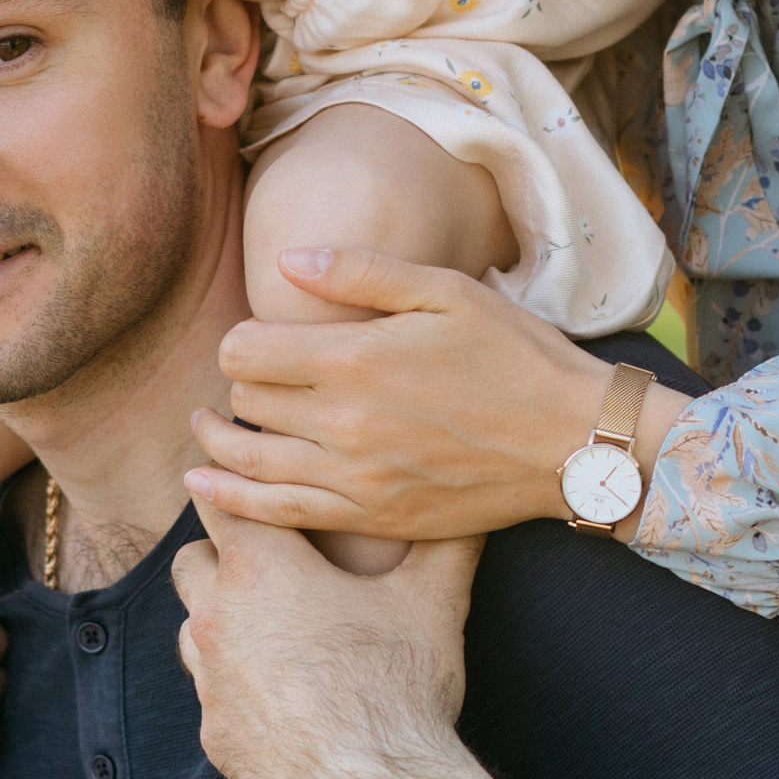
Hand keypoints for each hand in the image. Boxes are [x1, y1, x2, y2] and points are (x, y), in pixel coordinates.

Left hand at [171, 513, 511, 778]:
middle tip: (278, 563)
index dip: (237, 487)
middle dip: (226, 555)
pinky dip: (237, 681)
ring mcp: (209, 680)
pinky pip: (212, 690)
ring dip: (224, 619)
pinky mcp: (215, 733)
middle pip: (193, 559)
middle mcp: (218, 618)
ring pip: (194, 625)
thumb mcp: (435, 601)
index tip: (254, 484)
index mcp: (262, 570)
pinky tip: (283, 692)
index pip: (221, 499)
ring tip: (280, 628)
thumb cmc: (400, 691)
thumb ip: (448, 539)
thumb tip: (471, 501)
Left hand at [183, 251, 685, 540]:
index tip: (262, 338)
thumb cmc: (517, 356)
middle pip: (245, 403)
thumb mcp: (447, 291)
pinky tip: (205, 484)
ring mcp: (354, 478)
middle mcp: (342, 423)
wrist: (573, 443)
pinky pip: (279, 513)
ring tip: (210, 427)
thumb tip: (286, 260)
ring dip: (220, 441)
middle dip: (243, 386)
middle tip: (260, 377)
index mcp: (354, 358)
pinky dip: (233, 499)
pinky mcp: (371, 518)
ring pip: (249, 461)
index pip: (244, 351)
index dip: (242, 340)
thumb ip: (362, 272)